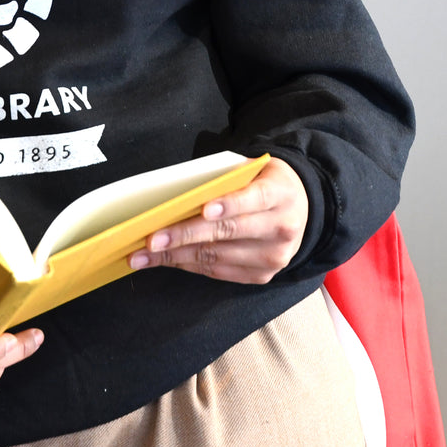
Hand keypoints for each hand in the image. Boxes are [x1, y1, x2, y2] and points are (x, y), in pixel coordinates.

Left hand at [128, 158, 307, 283]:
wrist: (303, 209)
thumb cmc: (265, 182)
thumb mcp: (255, 170)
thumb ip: (226, 180)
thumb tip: (178, 195)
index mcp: (279, 194)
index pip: (252, 199)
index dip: (227, 205)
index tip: (201, 209)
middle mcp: (280, 228)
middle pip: (227, 232)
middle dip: (184, 236)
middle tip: (151, 239)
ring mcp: (273, 257)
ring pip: (217, 257)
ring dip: (176, 256)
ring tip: (143, 255)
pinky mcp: (262, 275)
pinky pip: (218, 271)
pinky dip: (188, 264)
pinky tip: (165, 260)